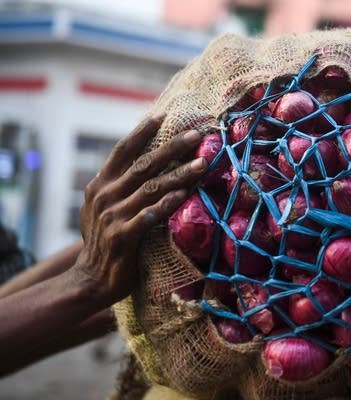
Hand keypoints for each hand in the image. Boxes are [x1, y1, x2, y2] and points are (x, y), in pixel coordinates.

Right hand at [72, 113, 206, 306]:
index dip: (143, 132)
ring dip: (179, 174)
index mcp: (101, 184)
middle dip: (172, 147)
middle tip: (197, 134)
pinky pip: (148, 216)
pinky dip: (166, 204)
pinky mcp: (122, 237)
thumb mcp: (106, 207)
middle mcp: (104, 195)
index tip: (164, 114)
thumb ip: (121, 185)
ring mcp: (112, 216)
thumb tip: (148, 161)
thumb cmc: (106, 240)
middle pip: (143, 164)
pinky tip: (184, 195)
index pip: (123, 151)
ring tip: (203, 163)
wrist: (91, 279)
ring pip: (151, 188)